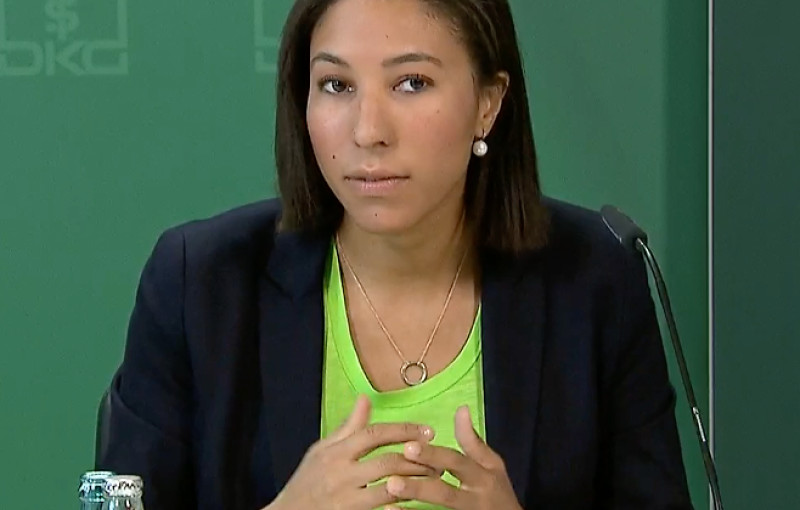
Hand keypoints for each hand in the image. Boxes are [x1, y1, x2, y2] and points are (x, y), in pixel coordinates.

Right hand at [266, 395, 437, 509]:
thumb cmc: (306, 483)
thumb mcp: (322, 451)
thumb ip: (348, 427)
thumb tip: (366, 398)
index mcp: (335, 452)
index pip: (374, 434)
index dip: (403, 431)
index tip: (427, 432)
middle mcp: (341, 474)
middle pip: (387, 462)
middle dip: (417, 460)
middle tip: (438, 460)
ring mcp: (346, 500)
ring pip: (390, 488)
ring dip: (416, 483)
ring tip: (433, 479)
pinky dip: (400, 506)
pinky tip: (414, 501)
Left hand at [384, 406, 522, 509]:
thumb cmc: (498, 493)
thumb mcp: (492, 465)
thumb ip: (473, 441)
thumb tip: (461, 409)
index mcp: (481, 476)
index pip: (455, 462)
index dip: (432, 455)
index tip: (408, 446)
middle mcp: (475, 498)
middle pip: (445, 493)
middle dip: (419, 487)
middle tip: (392, 481)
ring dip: (414, 506)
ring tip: (391, 496)